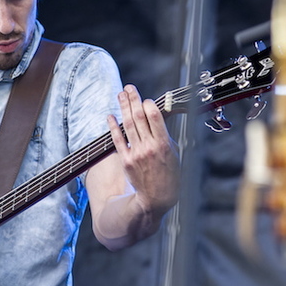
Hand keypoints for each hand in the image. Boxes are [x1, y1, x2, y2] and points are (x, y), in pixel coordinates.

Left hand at [108, 84, 179, 215]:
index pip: (154, 117)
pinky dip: (113, 126)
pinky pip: (117, 139)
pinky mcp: (126, 160)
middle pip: (139, 117)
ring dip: (123, 107)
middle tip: (129, 87)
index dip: (148, 104)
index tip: (146, 99)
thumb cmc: (170, 175)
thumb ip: (165, 136)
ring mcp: (136, 153)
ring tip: (121, 95)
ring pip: (128, 125)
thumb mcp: (175, 153)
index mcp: (164, 144)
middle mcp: (149, 147)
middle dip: (133, 99)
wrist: (157, 198)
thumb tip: (156, 118)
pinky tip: (110, 115)